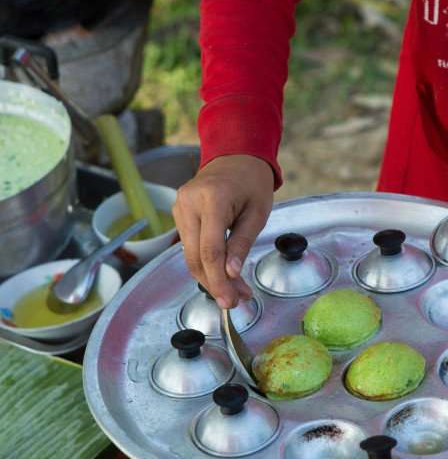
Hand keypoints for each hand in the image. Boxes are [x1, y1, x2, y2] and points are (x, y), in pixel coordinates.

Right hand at [173, 154, 273, 307]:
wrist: (235, 156)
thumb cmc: (252, 182)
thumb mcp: (258, 213)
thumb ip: (242, 244)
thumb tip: (231, 274)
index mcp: (212, 199)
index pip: (210, 250)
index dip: (218, 280)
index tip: (230, 301)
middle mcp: (189, 203)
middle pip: (195, 257)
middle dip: (214, 284)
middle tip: (234, 302)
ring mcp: (179, 207)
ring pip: (189, 255)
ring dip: (210, 277)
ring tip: (234, 291)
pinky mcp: (179, 213)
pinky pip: (189, 245)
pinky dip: (205, 263)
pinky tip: (222, 274)